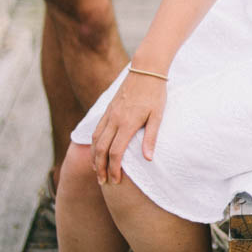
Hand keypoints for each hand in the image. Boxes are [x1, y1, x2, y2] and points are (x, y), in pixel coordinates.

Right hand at [91, 69, 166, 184]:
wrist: (146, 69)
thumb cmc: (156, 93)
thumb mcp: (158, 115)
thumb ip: (151, 137)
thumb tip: (148, 159)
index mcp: (127, 123)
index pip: (115, 152)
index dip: (114, 169)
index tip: (116, 181)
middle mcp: (114, 120)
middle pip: (101, 149)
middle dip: (100, 168)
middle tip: (103, 182)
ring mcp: (109, 113)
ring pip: (95, 140)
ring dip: (94, 157)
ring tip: (97, 171)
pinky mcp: (108, 109)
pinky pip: (96, 129)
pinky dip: (93, 143)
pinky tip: (96, 150)